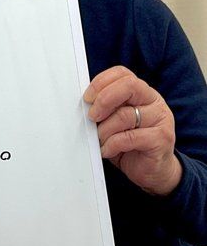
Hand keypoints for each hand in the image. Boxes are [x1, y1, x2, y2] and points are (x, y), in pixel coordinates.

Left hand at [83, 65, 181, 195]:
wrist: (152, 170)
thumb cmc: (129, 143)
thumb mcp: (114, 120)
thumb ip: (106, 108)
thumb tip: (84, 102)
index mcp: (142, 92)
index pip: (123, 74)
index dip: (101, 82)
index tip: (87, 98)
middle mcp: (154, 102)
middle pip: (129, 86)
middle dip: (104, 100)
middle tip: (92, 116)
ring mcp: (161, 120)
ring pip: (124, 115)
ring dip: (104, 130)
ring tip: (100, 140)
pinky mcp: (161, 139)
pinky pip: (129, 137)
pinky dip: (111, 144)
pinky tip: (107, 150)